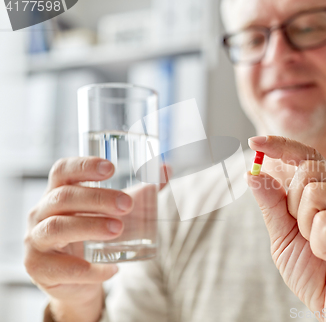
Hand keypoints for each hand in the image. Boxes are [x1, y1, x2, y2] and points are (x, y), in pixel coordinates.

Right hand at [24, 157, 132, 321]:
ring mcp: (36, 241)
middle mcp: (41, 213)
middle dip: (97, 198)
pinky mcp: (39, 268)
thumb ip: (142, 192)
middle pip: (63, 197)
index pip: (63, 171)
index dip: (84, 166)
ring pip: (56, 227)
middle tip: (128, 205)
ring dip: (89, 226)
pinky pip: (61, 268)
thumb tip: (167, 169)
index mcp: (58, 193)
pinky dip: (88, 269)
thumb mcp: (116, 212)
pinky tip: (111, 268)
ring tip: (118, 229)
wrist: (80, 280)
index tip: (112, 168)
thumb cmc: (96, 236)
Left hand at [246, 136, 325, 321]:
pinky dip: (323, 246)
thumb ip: (272, 206)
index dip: (281, 146)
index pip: (306, 156)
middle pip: (307, 172)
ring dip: (309, 230)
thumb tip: (254, 172)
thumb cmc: (316, 275)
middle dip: (294, 209)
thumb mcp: (283, 238)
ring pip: (316, 194)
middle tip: (311, 238)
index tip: (254, 141)